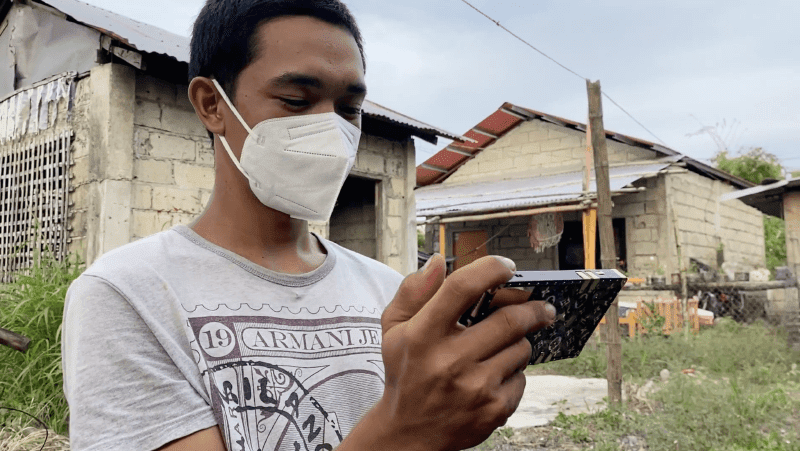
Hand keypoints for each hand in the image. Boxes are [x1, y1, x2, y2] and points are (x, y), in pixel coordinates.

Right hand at [373, 254, 555, 450]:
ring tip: (505, 345)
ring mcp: (475, 387)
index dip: (490, 269)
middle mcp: (449, 360)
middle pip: (509, 320)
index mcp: (422, 335)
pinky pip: (522, 377)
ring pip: (521, 348)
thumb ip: (413, 292)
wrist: (409, 433)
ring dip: (520, 341)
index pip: (461, 289)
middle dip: (532, 308)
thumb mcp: (394, 330)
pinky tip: (496, 374)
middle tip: (542, 306)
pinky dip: (514, 371)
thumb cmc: (406, 372)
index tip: (507, 267)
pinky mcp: (494, 409)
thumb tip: (438, 262)